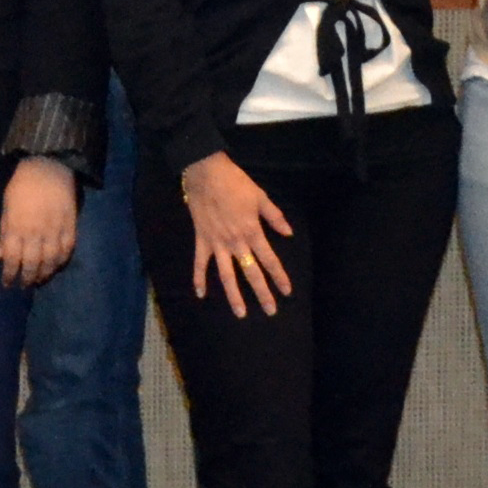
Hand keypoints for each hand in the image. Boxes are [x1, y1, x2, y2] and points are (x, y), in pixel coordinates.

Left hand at [0, 156, 79, 288]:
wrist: (48, 166)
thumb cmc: (21, 186)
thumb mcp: (6, 208)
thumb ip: (4, 234)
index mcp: (16, 227)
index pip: (12, 260)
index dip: (9, 275)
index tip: (8, 284)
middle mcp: (35, 232)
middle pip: (32, 264)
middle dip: (27, 278)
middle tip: (25, 285)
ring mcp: (54, 230)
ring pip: (50, 261)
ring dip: (45, 274)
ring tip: (40, 279)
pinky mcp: (70, 225)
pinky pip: (67, 250)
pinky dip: (62, 261)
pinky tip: (57, 266)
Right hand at [181, 152, 294, 316]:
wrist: (206, 173)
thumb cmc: (236, 183)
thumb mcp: (260, 196)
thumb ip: (275, 217)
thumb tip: (288, 233)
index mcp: (253, 232)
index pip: (270, 259)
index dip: (280, 276)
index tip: (287, 291)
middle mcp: (236, 242)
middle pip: (251, 272)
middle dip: (262, 293)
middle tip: (271, 311)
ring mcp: (217, 243)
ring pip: (226, 275)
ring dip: (234, 295)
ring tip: (240, 313)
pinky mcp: (202, 240)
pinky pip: (200, 263)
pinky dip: (198, 279)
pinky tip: (201, 295)